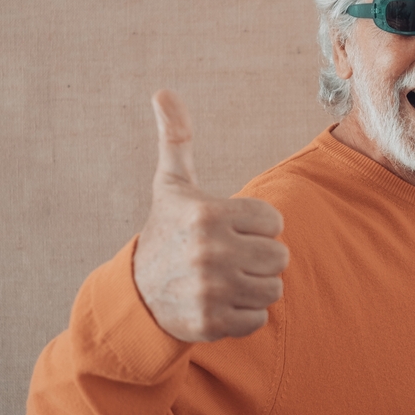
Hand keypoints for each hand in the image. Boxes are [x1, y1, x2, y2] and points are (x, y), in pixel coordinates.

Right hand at [133, 90, 287, 341]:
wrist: (134, 295)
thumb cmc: (165, 232)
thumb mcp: (171, 185)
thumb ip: (177, 139)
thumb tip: (163, 91)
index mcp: (208, 215)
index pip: (274, 222)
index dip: (256, 226)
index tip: (230, 229)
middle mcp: (211, 253)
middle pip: (279, 257)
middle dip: (260, 258)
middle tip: (230, 257)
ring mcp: (211, 291)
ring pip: (274, 289)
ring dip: (255, 286)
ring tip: (227, 279)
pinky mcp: (212, 323)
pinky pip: (259, 319)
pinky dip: (245, 314)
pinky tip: (220, 302)